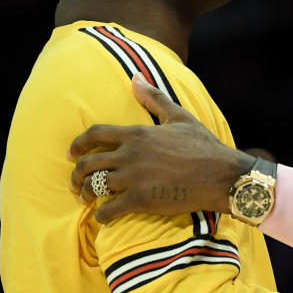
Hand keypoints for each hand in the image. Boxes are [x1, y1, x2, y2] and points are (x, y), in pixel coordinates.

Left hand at [68, 73, 254, 222]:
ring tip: (86, 200)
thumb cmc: (203, 145)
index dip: (78, 144)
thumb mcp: (180, 116)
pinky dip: (101, 214)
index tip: (71, 154)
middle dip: (76, 175)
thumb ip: (154, 98)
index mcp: (137, 133)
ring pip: (94, 186)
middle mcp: (130, 154)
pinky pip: (108, 210)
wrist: (221, 175)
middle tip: (75, 183)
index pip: (94, 134)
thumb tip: (135, 77)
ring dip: (85, 195)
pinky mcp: (141, 200)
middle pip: (88, 163)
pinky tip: (104, 215)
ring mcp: (134, 178)